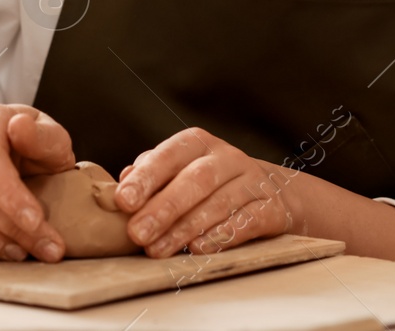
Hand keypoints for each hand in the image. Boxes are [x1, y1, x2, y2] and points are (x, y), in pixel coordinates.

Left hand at [113, 127, 298, 258]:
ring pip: (219, 203)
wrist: (271, 193)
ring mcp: (253, 181)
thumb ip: (152, 175)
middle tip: (137, 233)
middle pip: (196, 179)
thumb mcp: (180, 172)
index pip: (170, 154)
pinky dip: (221, 236)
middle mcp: (227, 157)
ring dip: (185, 229)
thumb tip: (124, 179)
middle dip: (163, 208)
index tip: (123, 201)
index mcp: (198, 144)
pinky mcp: (271, 207)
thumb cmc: (209, 185)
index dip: (146, 177)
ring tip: (158, 250)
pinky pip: (247, 221)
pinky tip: (198, 249)